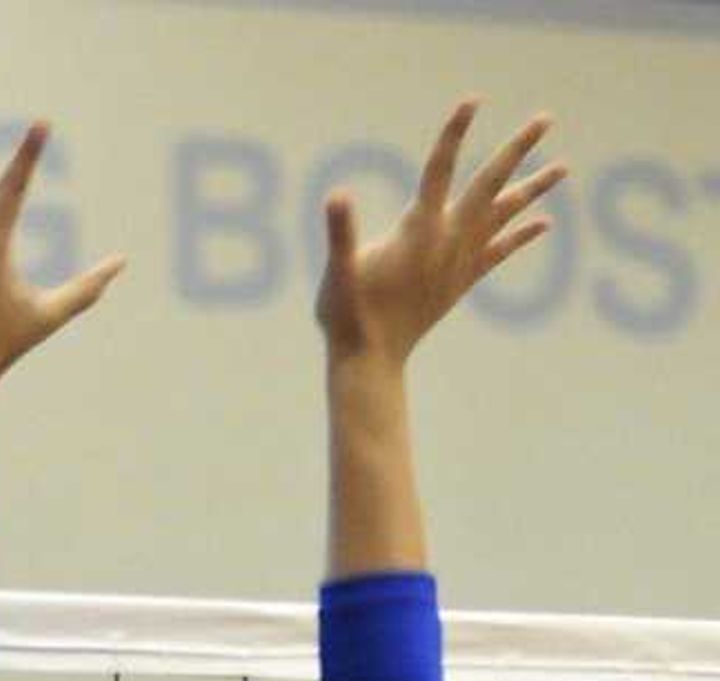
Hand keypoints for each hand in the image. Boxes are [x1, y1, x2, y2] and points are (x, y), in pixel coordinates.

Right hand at [317, 99, 565, 367]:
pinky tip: (544, 222)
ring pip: (504, 216)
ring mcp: (459, 262)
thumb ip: (339, 233)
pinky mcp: (461, 281)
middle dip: (517, 150)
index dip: (454, 134)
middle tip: (545, 119)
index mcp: (419, 231)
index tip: (472, 101)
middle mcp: (448, 241)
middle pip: (491, 184)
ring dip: (533, 189)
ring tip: (563, 167)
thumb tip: (336, 197)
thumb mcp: (338, 270)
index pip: (440, 170)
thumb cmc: (348, 314)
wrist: (371, 361)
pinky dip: (522, 235)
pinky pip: (499, 251)